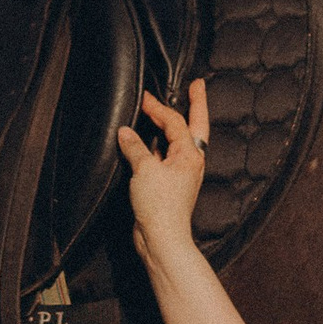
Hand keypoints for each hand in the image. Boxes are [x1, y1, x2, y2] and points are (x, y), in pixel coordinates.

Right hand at [116, 79, 211, 267]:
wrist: (163, 237)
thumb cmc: (160, 206)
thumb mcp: (144, 170)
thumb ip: (134, 147)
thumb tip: (125, 132)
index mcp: (190, 154)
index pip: (176, 122)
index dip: (159, 107)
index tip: (144, 98)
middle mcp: (191, 161)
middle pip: (195, 126)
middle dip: (196, 104)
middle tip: (197, 85)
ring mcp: (182, 173)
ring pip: (182, 140)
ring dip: (176, 123)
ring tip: (173, 108)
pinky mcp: (171, 184)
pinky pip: (167, 157)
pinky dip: (160, 144)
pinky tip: (150, 142)